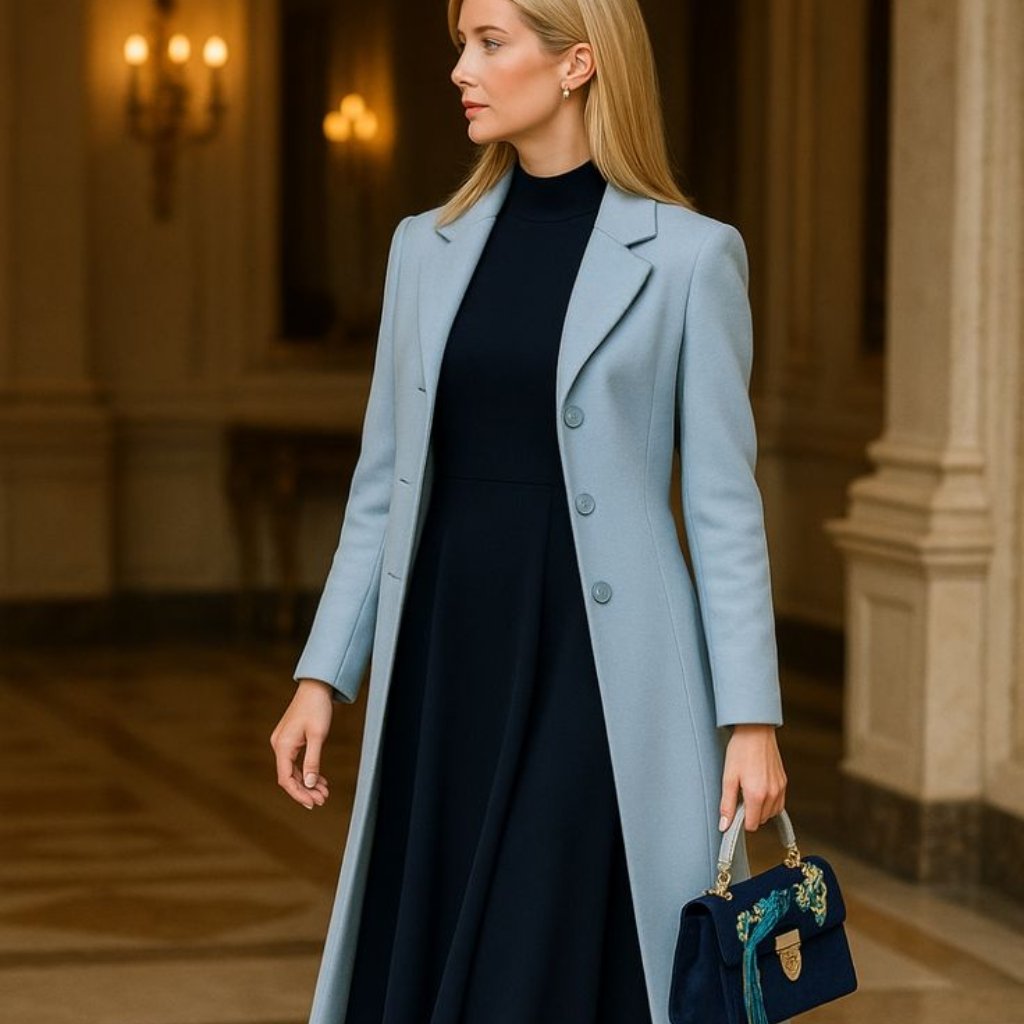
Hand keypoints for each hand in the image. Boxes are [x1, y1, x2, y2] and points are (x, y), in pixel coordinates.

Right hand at [270, 678, 334, 809]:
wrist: (316, 687)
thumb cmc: (317, 708)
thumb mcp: (318, 736)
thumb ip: (312, 761)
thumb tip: (309, 784)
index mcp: (282, 746)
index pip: (286, 779)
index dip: (298, 794)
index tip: (312, 804)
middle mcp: (279, 746)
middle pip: (290, 777)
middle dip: (305, 790)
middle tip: (322, 800)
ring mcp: (284, 743)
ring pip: (294, 770)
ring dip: (308, 782)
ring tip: (324, 792)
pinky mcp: (291, 740)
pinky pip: (296, 762)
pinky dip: (307, 771)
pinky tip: (319, 779)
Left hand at [718, 723, 786, 832]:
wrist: (755, 730)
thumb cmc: (740, 750)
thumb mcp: (728, 777)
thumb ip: (727, 804)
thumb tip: (724, 826)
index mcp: (757, 795)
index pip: (752, 825)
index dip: (741, 821)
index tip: (734, 811)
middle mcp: (772, 794)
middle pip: (762, 820)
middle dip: (750, 814)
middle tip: (739, 796)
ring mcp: (780, 788)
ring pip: (772, 813)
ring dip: (761, 809)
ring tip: (748, 791)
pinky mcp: (784, 782)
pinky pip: (779, 803)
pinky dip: (770, 802)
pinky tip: (759, 790)